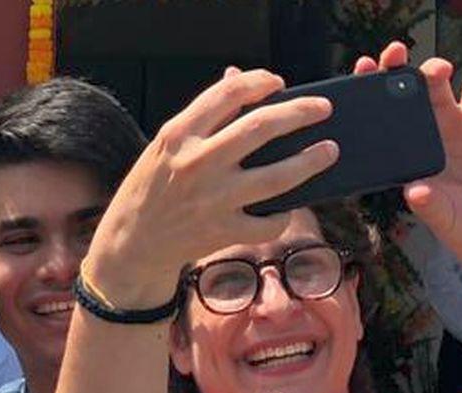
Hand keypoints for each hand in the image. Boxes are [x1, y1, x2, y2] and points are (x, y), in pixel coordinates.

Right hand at [86, 67, 339, 306]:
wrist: (132, 244)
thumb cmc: (151, 188)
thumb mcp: (166, 146)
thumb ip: (202, 116)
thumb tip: (238, 80)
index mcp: (179, 135)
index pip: (228, 94)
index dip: (259, 82)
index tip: (278, 82)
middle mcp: (197, 163)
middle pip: (261, 128)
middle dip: (300, 114)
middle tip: (323, 109)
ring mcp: (212, 200)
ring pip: (277, 177)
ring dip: (310, 161)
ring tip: (330, 150)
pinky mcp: (223, 232)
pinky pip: (268, 221)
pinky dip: (284, 213)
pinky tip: (289, 205)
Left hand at [355, 43, 461, 266]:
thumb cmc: (457, 223)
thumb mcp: (439, 216)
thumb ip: (427, 204)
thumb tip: (415, 192)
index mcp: (401, 150)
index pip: (379, 113)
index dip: (369, 88)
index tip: (363, 70)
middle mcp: (422, 132)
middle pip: (406, 89)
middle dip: (398, 66)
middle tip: (395, 55)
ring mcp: (451, 125)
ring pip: (439, 85)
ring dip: (435, 70)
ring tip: (438, 71)